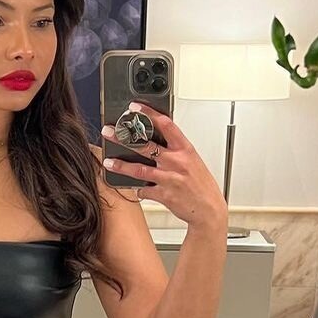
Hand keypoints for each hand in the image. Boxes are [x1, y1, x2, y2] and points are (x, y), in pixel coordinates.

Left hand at [102, 103, 227, 231]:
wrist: (209, 209)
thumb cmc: (201, 185)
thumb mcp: (193, 161)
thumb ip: (176, 150)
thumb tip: (157, 139)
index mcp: (185, 150)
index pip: (166, 125)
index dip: (149, 114)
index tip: (135, 108)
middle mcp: (176, 162)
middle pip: (145, 145)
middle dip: (124, 138)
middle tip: (109, 132)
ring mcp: (169, 179)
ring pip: (139, 170)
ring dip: (121, 166)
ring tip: (108, 162)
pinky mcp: (164, 195)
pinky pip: (144, 190)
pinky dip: (138, 189)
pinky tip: (136, 188)